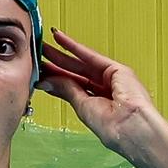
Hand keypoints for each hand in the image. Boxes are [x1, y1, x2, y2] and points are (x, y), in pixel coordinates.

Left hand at [36, 28, 157, 151]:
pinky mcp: (117, 69)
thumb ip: (66, 90)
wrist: (130, 128)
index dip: (53, 79)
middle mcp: (103, 91)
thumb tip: (47, 81)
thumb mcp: (82, 106)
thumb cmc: (112, 127)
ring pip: (80, 64)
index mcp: (96, 105)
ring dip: (61, 54)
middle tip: (37, 55)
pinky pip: (91, 56)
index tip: (38, 72)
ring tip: (43, 45)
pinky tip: (60, 39)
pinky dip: (74, 46)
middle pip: (73, 74)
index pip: (70, 87)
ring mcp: (110, 79)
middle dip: (54, 64)